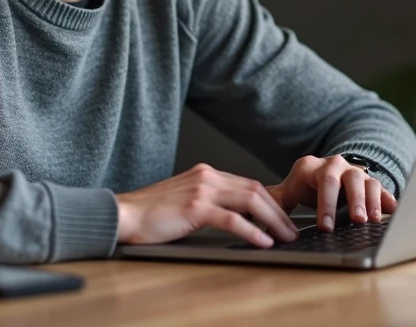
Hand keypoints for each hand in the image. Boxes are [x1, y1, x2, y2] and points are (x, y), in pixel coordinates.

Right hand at [115, 163, 299, 247]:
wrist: (124, 214)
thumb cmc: (151, 213)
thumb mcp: (185, 200)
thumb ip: (208, 202)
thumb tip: (236, 218)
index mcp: (206, 174)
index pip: (248, 184)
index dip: (270, 201)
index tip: (283, 218)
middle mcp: (207, 176)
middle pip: (255, 189)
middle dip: (278, 211)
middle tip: (292, 229)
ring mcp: (202, 190)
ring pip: (250, 200)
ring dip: (273, 220)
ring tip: (285, 236)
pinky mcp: (195, 207)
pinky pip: (232, 219)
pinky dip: (252, 230)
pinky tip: (263, 242)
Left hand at [267, 155, 396, 232]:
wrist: (322, 171)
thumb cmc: (304, 186)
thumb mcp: (288, 191)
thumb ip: (275, 201)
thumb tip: (255, 216)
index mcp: (312, 167)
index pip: (322, 183)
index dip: (325, 205)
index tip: (325, 227)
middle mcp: (335, 165)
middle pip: (347, 179)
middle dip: (352, 200)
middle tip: (355, 220)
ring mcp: (354, 172)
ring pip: (366, 181)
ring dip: (370, 201)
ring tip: (372, 219)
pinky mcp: (370, 181)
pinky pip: (381, 187)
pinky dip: (387, 199)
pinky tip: (392, 210)